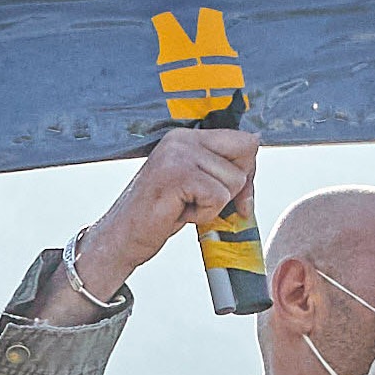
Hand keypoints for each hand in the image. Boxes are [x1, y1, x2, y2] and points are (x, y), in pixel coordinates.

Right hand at [63, 125, 258, 309]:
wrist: (121, 238)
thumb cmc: (158, 215)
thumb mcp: (195, 186)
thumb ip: (221, 173)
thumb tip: (253, 172)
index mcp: (186, 137)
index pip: (245, 141)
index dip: (247, 172)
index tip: (234, 196)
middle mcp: (182, 139)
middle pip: (246, 156)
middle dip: (235, 189)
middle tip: (203, 203)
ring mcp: (178, 154)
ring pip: (234, 180)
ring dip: (214, 205)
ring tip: (184, 206)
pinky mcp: (176, 175)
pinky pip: (218, 197)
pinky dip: (204, 214)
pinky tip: (179, 213)